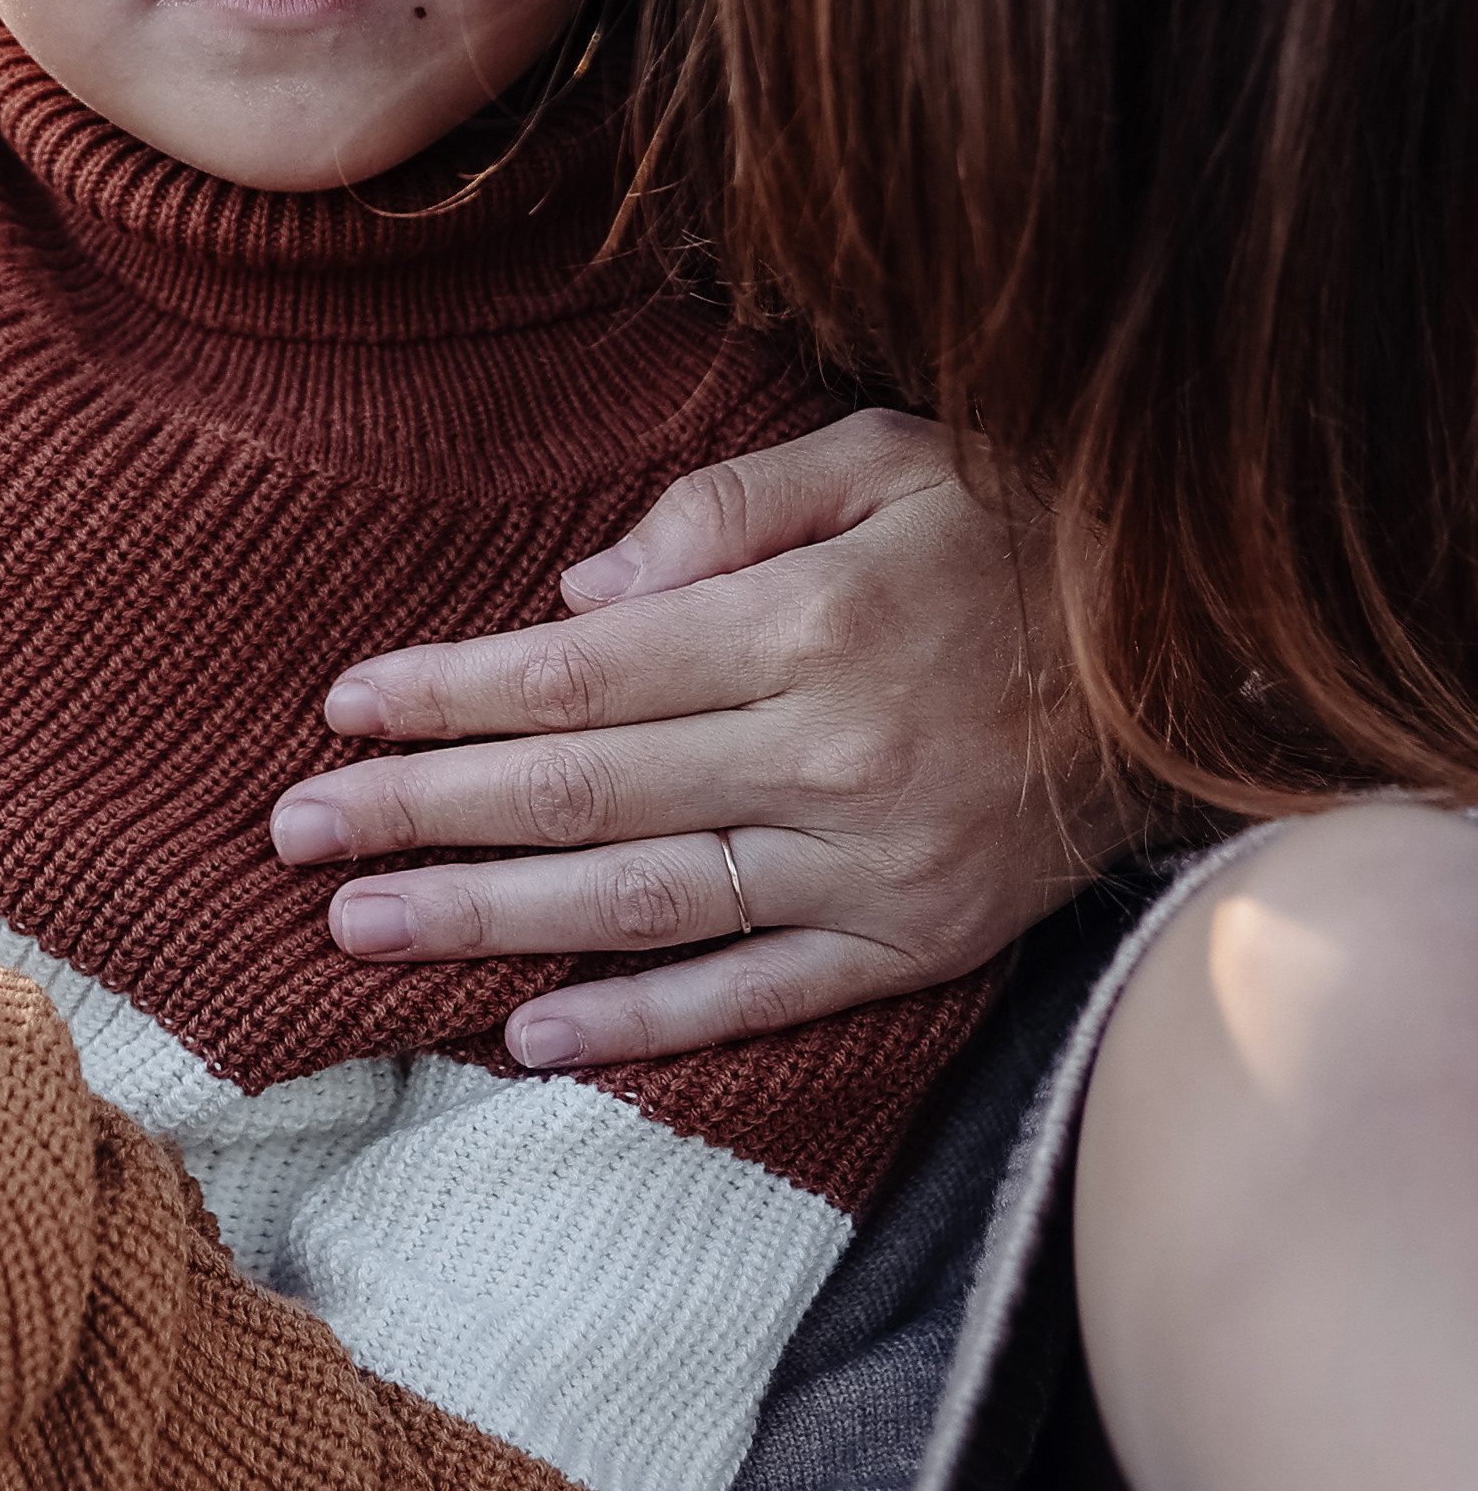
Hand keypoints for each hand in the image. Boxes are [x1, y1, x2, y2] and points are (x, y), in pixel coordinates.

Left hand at [269, 407, 1139, 1066]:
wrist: (1196, 651)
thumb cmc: (1012, 521)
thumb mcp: (876, 455)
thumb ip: (723, 509)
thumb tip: (579, 592)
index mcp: (804, 624)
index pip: (580, 677)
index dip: (449, 693)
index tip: (340, 706)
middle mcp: (825, 754)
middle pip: (580, 798)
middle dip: (419, 812)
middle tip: (292, 831)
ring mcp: (869, 864)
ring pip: (641, 905)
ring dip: (487, 920)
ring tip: (358, 930)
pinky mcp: (914, 941)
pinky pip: (759, 994)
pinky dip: (646, 1024)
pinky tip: (534, 1035)